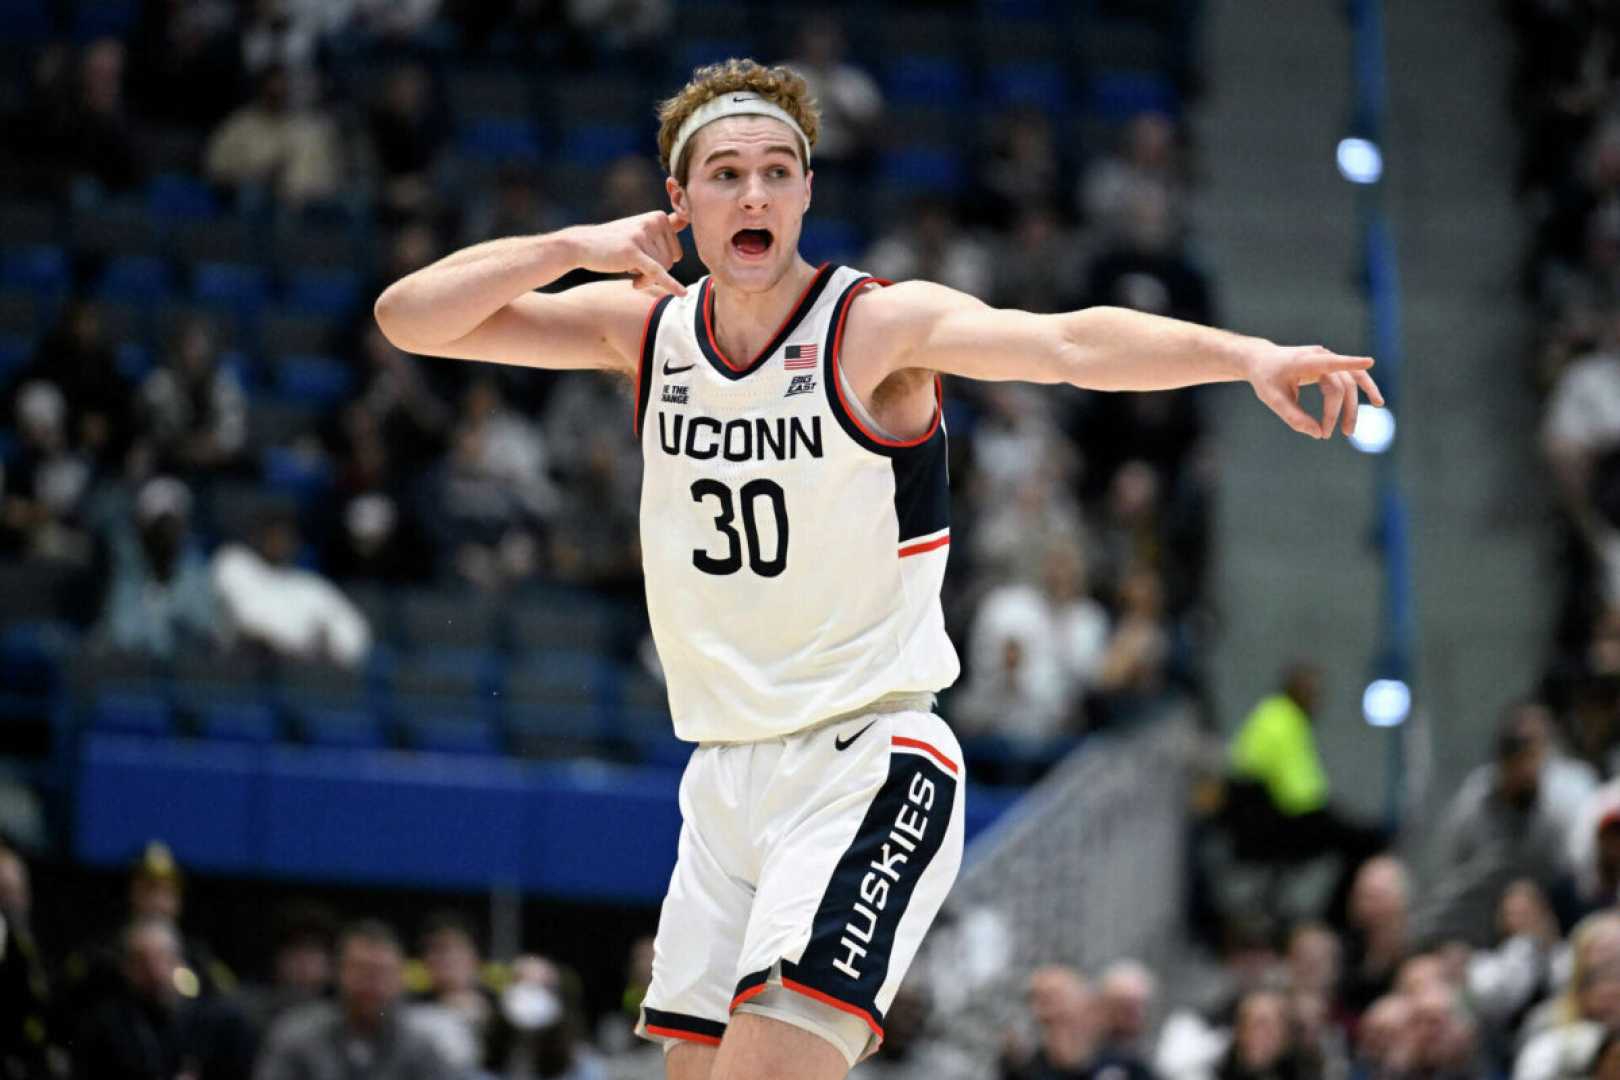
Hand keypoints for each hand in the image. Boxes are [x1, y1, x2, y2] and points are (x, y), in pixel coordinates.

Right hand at [567, 209, 689, 296]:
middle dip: (652, 271)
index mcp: (659, 217)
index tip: (643, 257)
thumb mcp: (641, 229)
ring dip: (644, 278)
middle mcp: (653, 222)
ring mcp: (642, 235)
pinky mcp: (633, 251)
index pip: (676, 252)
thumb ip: (664, 225)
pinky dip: (670, 284)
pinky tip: (682, 293)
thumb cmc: (614, 242)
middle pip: (670, 262)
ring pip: (661, 271)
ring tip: (626, 267)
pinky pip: (656, 272)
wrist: (581, 244)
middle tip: (632, 264)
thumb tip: (687, 218)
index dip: (660, 262)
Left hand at [1246, 344, 1383, 438]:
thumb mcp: (1272, 399)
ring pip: (1350, 384)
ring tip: (1349, 431)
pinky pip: (1352, 377)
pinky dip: (1364, 389)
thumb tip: (1317, 433)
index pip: (1331, 362)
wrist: (1263, 360)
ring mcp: (1328, 359)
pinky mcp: (1331, 365)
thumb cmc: (1266, 379)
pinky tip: (1377, 402)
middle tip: (1327, 435)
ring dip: (1352, 407)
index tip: (1369, 362)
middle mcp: (1321, 356)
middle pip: (1340, 386)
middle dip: (1337, 412)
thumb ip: (1293, 416)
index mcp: (1305, 361)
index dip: (1350, 363)